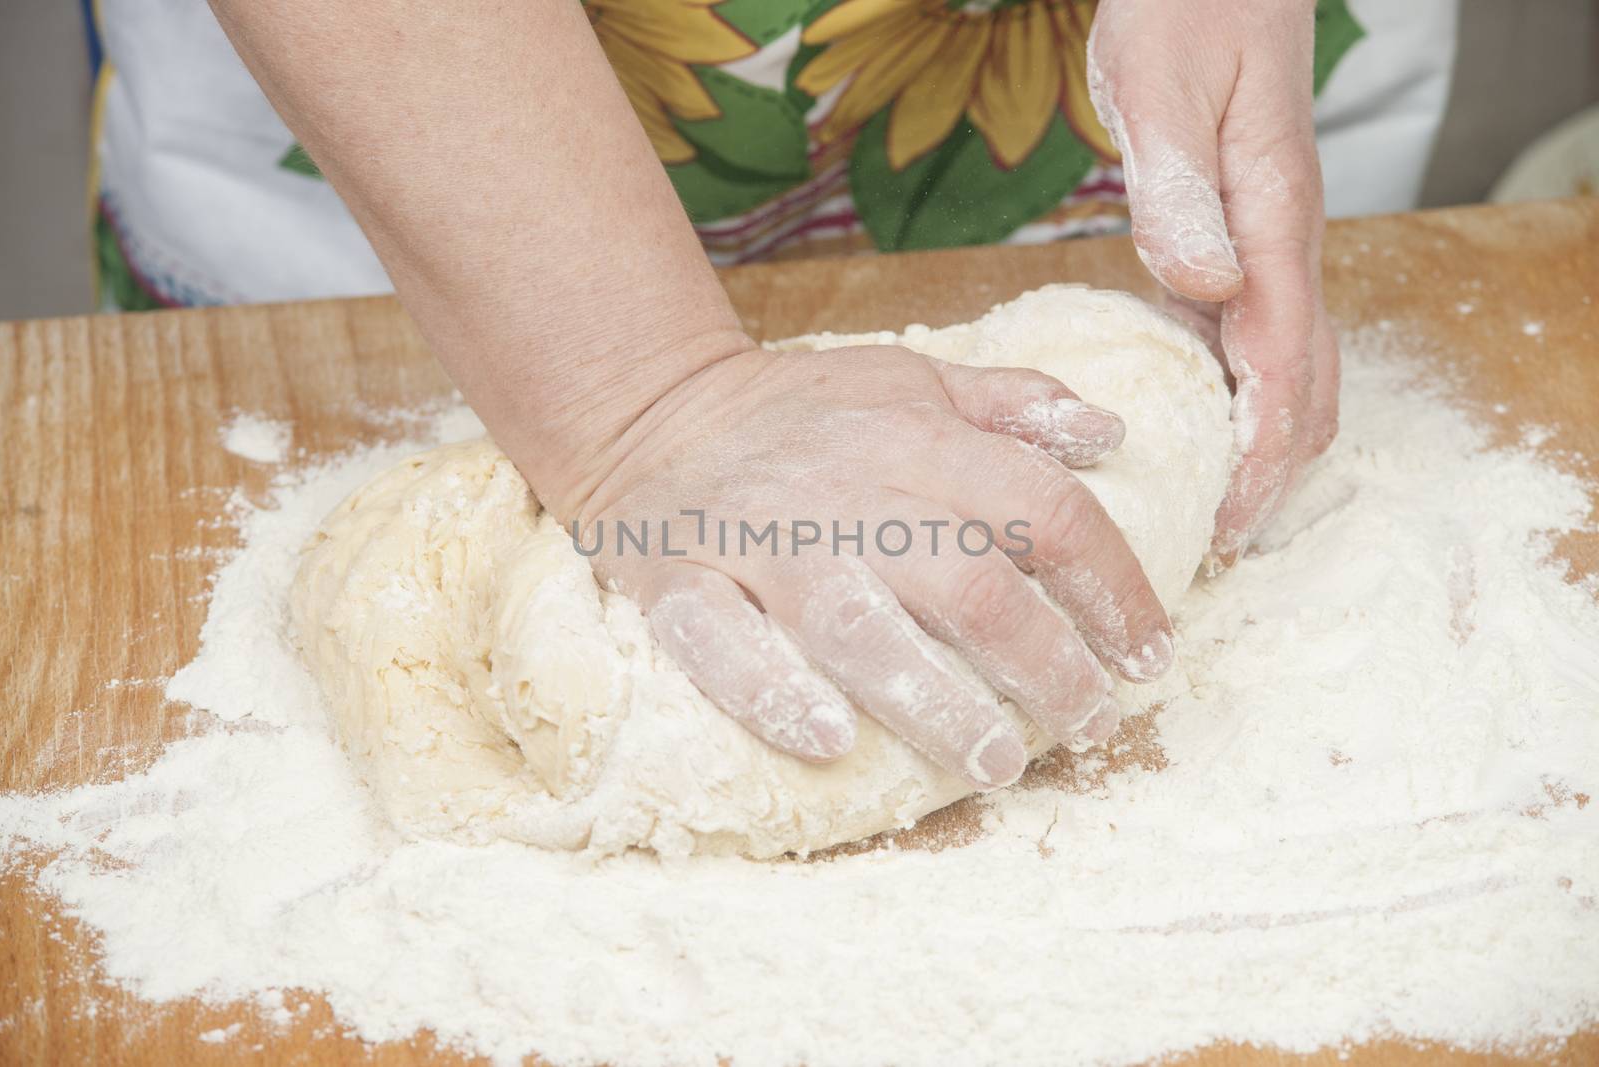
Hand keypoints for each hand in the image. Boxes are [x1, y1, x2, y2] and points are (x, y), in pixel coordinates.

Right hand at [551, 343, 1175, 787]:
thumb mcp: (909, 378)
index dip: (1113, 586)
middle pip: (966, 582)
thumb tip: (1110, 432)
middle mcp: (843, 489)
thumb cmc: (801, 410)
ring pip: (856, 625)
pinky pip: (719, 645)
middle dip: (1045, 663)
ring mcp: (758, 541)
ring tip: (995, 762)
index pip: (1041, 509)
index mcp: (911, 436)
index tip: (1150, 654)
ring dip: (934, 701)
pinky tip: (829, 743)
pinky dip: (771, 694)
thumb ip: (1008, 405)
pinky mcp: (678, 584)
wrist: (649, 409)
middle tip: (1091, 723)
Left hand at [1088, 0, 1339, 565]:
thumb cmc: (1187, 12)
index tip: (1233, 522)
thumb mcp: (1161, 90)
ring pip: (1283, 369)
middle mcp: (1281, 245)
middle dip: (1270, 469)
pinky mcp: (1235, 242)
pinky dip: (1228, 396)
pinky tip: (1185, 427)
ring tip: (1207, 510)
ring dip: (1256, 443)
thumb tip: (1205, 287)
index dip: (1263, 451)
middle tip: (1218, 544)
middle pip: (1301, 383)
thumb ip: (1177, 190)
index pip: (1282, 359)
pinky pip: (1244, 339)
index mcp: (1272, 220)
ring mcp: (1263, 247)